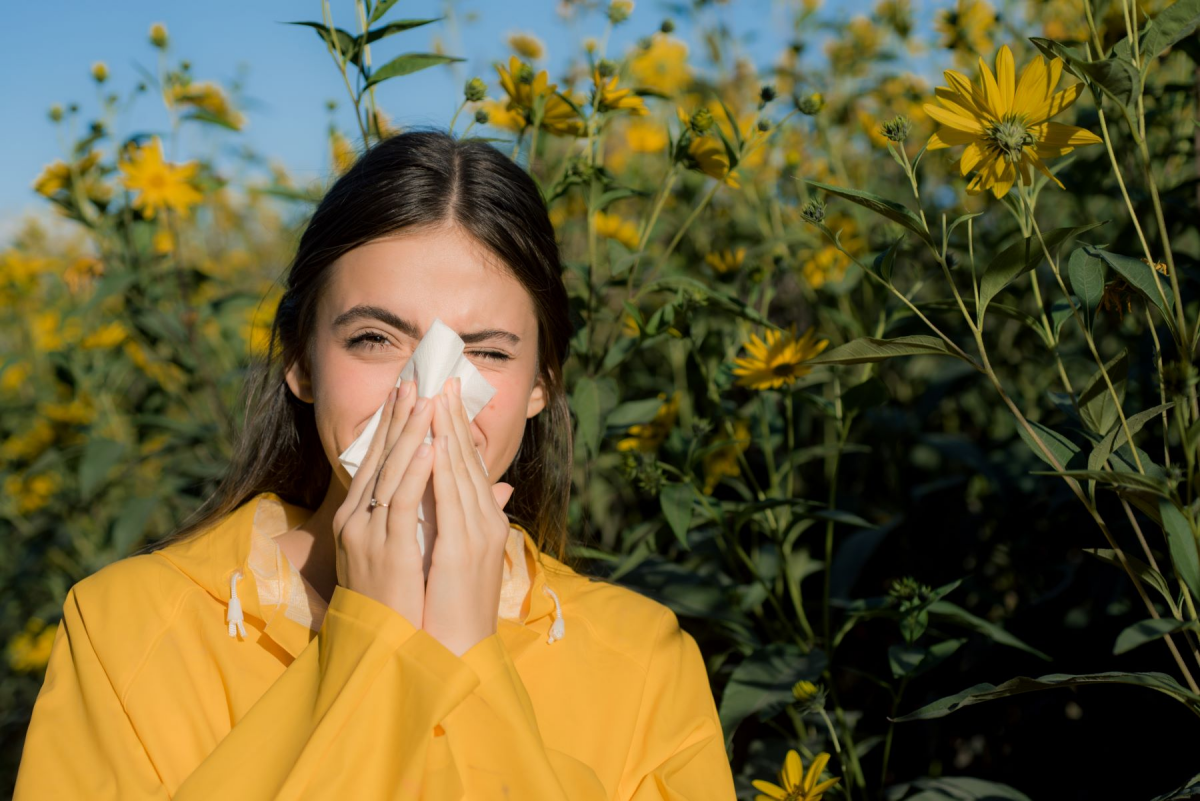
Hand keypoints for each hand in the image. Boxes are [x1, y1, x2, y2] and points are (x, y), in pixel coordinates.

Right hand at [332, 379, 435, 627]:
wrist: (380, 648)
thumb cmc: (397, 602)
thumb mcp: (409, 552)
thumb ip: (432, 516)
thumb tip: (482, 489)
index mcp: (358, 518)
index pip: (377, 462)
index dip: (393, 426)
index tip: (410, 393)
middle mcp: (355, 521)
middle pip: (379, 459)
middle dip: (398, 419)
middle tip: (415, 381)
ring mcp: (366, 535)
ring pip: (389, 475)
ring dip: (409, 435)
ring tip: (427, 401)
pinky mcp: (384, 552)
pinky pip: (400, 506)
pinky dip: (414, 475)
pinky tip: (429, 449)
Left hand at [423, 375, 515, 656]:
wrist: (461, 651)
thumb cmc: (454, 608)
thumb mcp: (460, 559)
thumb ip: (471, 521)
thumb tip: (488, 493)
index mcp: (483, 524)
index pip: (468, 467)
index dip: (456, 430)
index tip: (443, 397)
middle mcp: (485, 523)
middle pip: (467, 462)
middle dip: (453, 420)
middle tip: (441, 381)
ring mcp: (476, 535)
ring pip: (461, 473)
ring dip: (448, 433)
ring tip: (436, 399)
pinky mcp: (462, 549)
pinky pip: (452, 501)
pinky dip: (444, 469)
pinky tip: (435, 444)